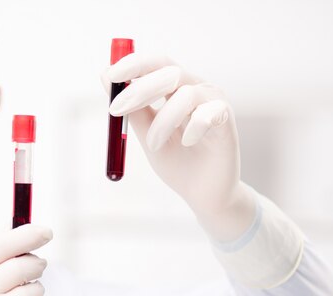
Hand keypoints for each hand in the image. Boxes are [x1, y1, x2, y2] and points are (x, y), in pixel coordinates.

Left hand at [102, 54, 255, 240]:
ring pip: (184, 95)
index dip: (133, 64)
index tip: (109, 75)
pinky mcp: (227, 120)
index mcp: (177, 88)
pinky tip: (188, 143)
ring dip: (161, 122)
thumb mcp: (147, 134)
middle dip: (139, 89)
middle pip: (169, 71)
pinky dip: (190, 129)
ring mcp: (214, 101)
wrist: (202, 194)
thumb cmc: (177, 161)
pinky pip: (206, 114)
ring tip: (153, 145)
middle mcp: (197, 88)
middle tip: (116, 110)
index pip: (156, 64)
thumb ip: (132, 108)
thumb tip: (105, 76)